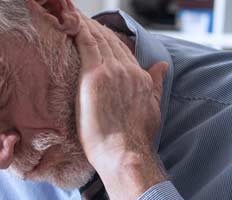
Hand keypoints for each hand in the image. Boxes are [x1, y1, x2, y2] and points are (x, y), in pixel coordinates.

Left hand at [74, 15, 168, 199]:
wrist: (126, 154)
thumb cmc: (134, 141)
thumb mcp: (151, 109)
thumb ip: (155, 85)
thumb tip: (162, 66)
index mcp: (140, 78)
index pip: (122, 50)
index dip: (108, 39)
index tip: (97, 32)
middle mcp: (128, 70)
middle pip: (109, 40)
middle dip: (95, 27)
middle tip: (78, 16)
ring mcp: (112, 70)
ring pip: (97, 38)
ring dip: (84, 24)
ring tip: (70, 13)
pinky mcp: (94, 75)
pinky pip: (86, 43)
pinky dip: (78, 29)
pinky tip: (69, 20)